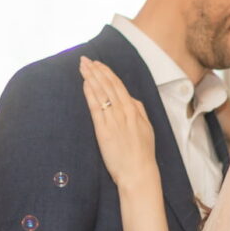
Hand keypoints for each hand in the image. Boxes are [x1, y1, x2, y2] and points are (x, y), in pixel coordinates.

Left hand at [79, 57, 157, 190]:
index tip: (98, 63)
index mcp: (134, 110)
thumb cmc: (142, 153)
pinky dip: (90, 94)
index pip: (118, 85)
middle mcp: (124, 111)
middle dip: (96, 70)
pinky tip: (85, 84)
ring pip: (101, 93)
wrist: (138, 172)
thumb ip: (139, 111)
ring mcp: (113, 120)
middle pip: (107, 85)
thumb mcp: (147, 128)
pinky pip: (96, 108)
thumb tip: (131, 99)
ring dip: (91, 77)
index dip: (107, 73)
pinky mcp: (103, 131)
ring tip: (82, 66)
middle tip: (85, 59)